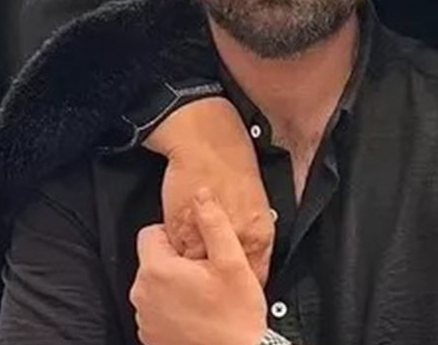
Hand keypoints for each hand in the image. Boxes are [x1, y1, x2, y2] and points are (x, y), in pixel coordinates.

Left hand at [131, 189, 268, 344]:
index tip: (199, 248)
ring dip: (176, 285)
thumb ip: (214, 224)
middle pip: (153, 260)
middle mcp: (143, 293)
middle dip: (178, 261)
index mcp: (157, 270)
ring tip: (206, 294)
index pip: (150, 232)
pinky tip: (199, 312)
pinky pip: (158, 308)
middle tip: (208, 273)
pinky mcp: (150, 335)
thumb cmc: (235, 316)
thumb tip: (202, 195)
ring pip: (156, 284)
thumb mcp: (232, 262)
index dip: (177, 235)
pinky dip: (175, 307)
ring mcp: (144, 317)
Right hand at [145, 96, 273, 283]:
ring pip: (198, 272)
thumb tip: (248, 269)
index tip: (235, 294)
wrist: (207, 143)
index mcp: (260, 234)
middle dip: (216, 285)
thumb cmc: (233, 169)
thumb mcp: (257, 206)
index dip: (243, 289)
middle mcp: (237, 238)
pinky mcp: (180, 229)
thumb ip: (253, 238)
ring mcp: (207, 236)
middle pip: (225, 281)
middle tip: (210, 286)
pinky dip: (177, 257)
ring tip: (191, 273)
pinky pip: (177, 256)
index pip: (254, 278)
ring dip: (194, 275)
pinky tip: (179, 249)